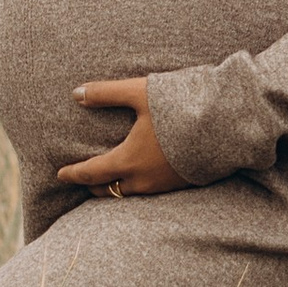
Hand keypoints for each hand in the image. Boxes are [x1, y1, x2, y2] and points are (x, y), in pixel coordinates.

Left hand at [56, 78, 185, 197]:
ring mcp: (165, 185)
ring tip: (112, 180)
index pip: (92, 173)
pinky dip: (139, 186)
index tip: (61, 175)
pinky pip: (152, 191)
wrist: (226, 125)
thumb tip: (76, 93)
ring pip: (132, 193)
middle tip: (84, 181)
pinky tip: (143, 175)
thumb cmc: (180, 108)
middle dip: (94, 186)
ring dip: (117, 188)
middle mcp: (144, 179)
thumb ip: (106, 93)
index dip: (74, 174)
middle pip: (110, 189)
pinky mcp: (183, 184)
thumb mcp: (140, 93)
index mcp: (129, 160)